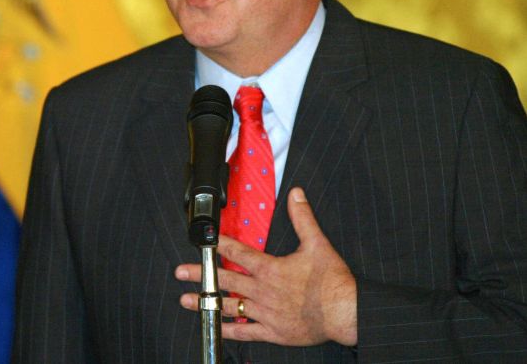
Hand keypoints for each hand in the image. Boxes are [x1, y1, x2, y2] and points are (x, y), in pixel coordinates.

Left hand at [176, 187, 356, 345]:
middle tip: (180, 272)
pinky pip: (246, 331)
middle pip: (224, 279)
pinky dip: (230, 329)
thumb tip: (296, 194)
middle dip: (200, 274)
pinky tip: (217, 328)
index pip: (238, 253)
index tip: (203, 241)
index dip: (219, 244)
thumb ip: (303, 217)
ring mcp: (265, 312)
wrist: (346, 312)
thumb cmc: (333, 282)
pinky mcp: (273, 330)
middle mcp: (262, 290)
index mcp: (270, 269)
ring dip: (206, 302)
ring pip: (229, 306)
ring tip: (187, 300)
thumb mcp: (317, 243)